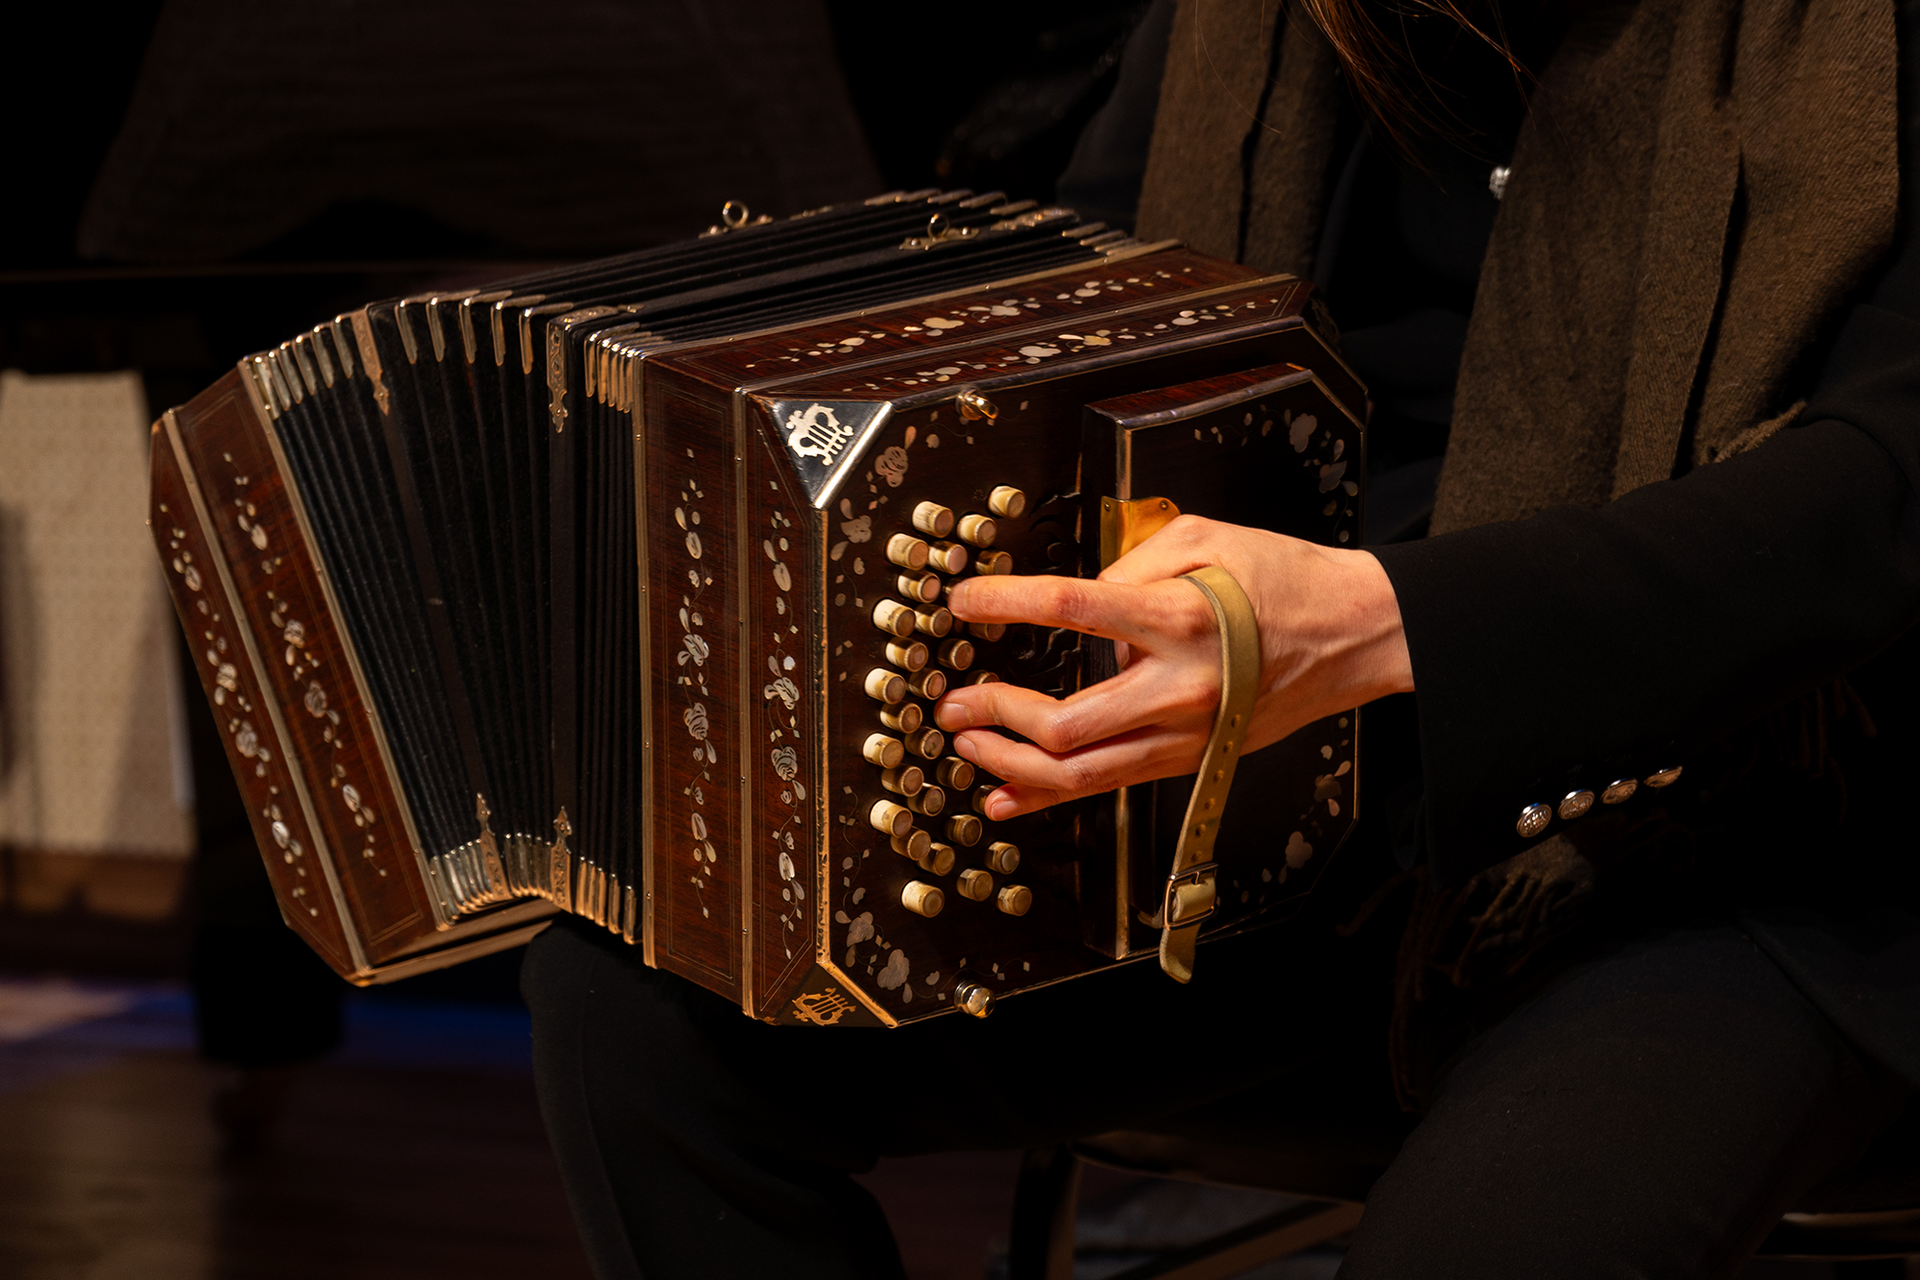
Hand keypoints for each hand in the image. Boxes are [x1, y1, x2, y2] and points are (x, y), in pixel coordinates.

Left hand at [932, 515, 1412, 819]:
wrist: (1356, 635)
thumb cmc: (1285, 580)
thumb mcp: (1205, 537)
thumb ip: (1129, 561)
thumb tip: (1073, 597)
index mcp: (1180, 618)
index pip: (1073, 609)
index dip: (1006, 603)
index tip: (964, 600)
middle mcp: (1179, 687)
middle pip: (1064, 722)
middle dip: (994, 713)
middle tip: (953, 701)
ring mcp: (1184, 734)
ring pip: (1080, 772)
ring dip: (1010, 764)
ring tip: (966, 744)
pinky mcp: (1188, 758)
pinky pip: (1107, 786)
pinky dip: (1049, 797)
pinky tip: (1006, 797)